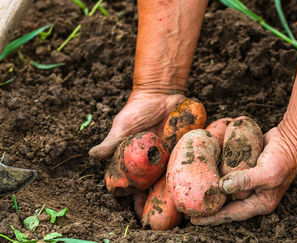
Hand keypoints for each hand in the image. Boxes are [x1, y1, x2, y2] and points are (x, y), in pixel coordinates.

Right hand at [89, 91, 183, 217]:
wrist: (161, 94)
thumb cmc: (138, 110)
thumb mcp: (122, 126)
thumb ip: (111, 142)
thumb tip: (93, 155)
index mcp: (135, 160)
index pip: (133, 183)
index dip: (135, 197)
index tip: (138, 211)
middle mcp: (152, 161)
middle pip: (153, 185)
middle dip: (156, 200)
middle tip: (162, 214)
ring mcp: (168, 155)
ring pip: (170, 178)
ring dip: (173, 190)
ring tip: (178, 205)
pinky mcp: (182, 147)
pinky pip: (185, 162)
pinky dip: (187, 173)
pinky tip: (191, 184)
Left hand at [191, 127, 296, 225]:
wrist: (292, 138)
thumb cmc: (284, 160)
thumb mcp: (267, 175)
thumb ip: (245, 181)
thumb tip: (222, 186)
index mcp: (259, 203)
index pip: (232, 214)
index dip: (214, 217)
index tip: (195, 219)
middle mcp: (252, 194)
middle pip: (227, 204)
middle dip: (209, 205)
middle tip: (189, 206)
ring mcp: (248, 181)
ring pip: (226, 189)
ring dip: (212, 190)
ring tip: (193, 191)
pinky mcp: (244, 167)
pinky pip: (228, 173)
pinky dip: (217, 173)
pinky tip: (205, 172)